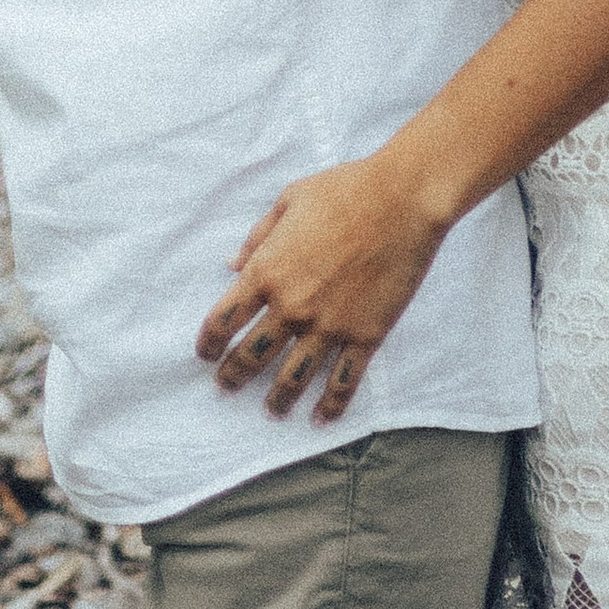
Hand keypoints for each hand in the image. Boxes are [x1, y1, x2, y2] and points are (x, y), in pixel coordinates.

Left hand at [194, 150, 451, 420]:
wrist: (403, 198)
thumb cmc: (345, 189)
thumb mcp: (290, 200)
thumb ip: (259, 235)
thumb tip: (232, 263)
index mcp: (267, 271)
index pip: (223, 320)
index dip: (209, 342)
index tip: (205, 353)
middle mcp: (291, 306)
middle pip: (251, 356)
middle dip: (234, 376)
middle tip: (227, 387)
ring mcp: (328, 326)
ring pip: (292, 378)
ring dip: (276, 399)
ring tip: (271, 410)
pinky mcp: (364, 336)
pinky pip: (342, 382)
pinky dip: (330, 406)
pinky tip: (320, 419)